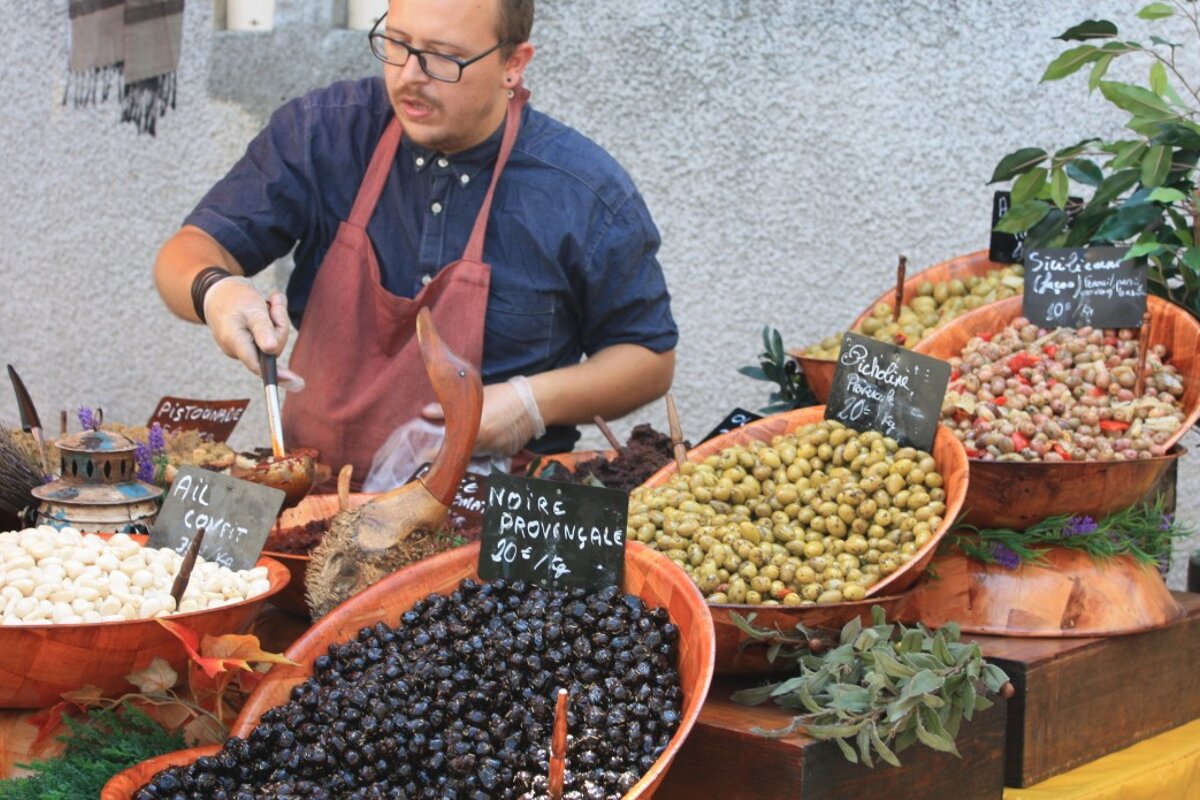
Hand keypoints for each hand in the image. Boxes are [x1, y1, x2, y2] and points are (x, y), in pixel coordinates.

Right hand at [203, 278, 305, 390]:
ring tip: (271, 301)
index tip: (298, 383)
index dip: (279, 375)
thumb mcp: (251, 309)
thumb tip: (271, 350)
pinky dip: (275, 320)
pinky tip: (272, 304)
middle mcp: (240, 350)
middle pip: (272, 348)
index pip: (258, 365)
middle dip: (279, 325)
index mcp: (235, 342)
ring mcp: (246, 347)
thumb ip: (262, 329)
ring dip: (278, 319)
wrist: (218, 291)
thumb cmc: (234, 299)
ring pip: (274, 341)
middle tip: (275, 304)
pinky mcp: (252, 342)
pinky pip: (271, 336)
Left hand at [422, 375, 544, 456]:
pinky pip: (489, 454)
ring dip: (468, 448)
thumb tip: (425, 412)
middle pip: (459, 454)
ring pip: (474, 454)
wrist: (534, 403)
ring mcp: (496, 452)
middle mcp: (484, 445)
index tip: (419, 456)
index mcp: (474, 431)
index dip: (432, 453)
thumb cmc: (502, 395)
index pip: (447, 448)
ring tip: (469, 436)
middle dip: (451, 450)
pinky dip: (484, 447)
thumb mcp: (475, 398)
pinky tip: (489, 435)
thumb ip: (448, 409)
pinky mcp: (505, 454)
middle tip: (441, 447)